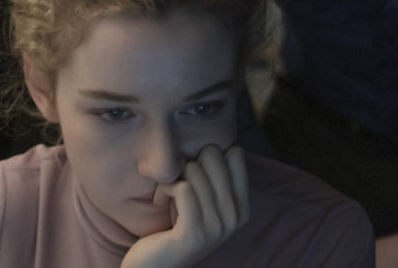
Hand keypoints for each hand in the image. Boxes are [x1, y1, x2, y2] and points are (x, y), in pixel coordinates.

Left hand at [120, 144, 249, 267]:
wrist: (156, 265)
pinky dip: (165, 188)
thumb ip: (214, 177)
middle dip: (189, 162)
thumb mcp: (202, 200)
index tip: (195, 173)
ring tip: (166, 194)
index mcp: (241, 206)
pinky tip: (160, 200)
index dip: (209, 155)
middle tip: (177, 183)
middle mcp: (235, 217)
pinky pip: (182, 188)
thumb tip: (213, 142)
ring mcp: (217, 227)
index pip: (236, 154)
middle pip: (214, 156)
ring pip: (195, 172)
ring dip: (172, 177)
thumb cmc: (175, 225)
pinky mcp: (195, 233)